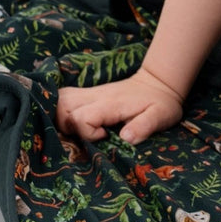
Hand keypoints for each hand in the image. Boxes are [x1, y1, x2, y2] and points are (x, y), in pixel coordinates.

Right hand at [56, 67, 184, 143]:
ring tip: (78, 130)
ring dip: (60, 117)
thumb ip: (144, 126)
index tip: (105, 137)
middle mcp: (96, 96)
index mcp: (111, 103)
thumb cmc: (161, 103)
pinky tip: (72, 121)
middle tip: (85, 135)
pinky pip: (64, 98)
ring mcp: (90, 93)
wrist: (159, 83)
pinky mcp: (88, 94)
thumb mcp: (160, 116)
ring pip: (60, 100)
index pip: (81, 117)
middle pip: (62, 106)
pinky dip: (60, 110)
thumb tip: (126, 138)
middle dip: (66, 126)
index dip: (87, 133)